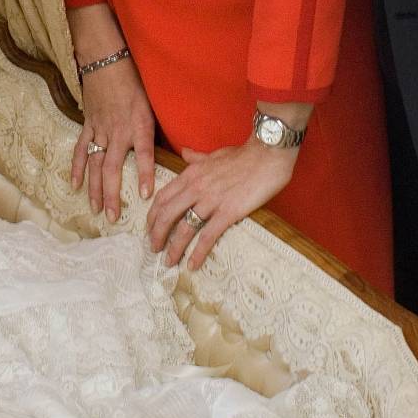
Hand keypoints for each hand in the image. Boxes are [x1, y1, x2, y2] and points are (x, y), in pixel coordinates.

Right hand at [72, 56, 156, 222]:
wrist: (106, 61)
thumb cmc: (135, 82)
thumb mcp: (153, 103)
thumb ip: (157, 128)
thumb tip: (176, 150)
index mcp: (138, 125)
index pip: (144, 154)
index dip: (145, 175)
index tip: (147, 196)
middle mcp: (118, 131)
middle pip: (112, 168)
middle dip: (112, 194)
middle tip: (113, 217)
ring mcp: (100, 130)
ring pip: (95, 164)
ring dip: (95, 189)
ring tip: (96, 209)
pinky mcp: (88, 126)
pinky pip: (81, 150)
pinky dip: (77, 168)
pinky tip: (75, 185)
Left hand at [147, 138, 297, 270]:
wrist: (267, 154)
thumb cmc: (243, 154)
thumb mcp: (214, 154)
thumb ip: (196, 157)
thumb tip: (184, 153)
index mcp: (191, 173)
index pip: (163, 197)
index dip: (153, 215)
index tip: (149, 228)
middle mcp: (196, 188)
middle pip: (167, 215)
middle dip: (157, 234)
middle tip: (154, 248)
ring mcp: (211, 201)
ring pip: (184, 228)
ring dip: (174, 248)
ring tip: (169, 261)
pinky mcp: (228, 212)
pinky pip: (208, 236)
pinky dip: (198, 252)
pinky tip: (193, 264)